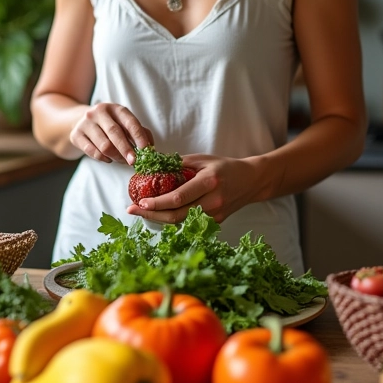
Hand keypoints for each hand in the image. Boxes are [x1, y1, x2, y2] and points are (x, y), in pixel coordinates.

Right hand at [70, 103, 153, 164]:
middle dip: (126, 149)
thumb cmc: (110, 125)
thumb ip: (140, 133)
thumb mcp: (124, 124)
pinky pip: (92, 152)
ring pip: (104, 145)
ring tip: (121, 160)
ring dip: (116, 157)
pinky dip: (103, 159)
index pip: (130, 122)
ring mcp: (86, 123)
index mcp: (116, 108)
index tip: (146, 149)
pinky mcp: (76, 134)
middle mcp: (99, 112)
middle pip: (115, 133)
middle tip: (133, 162)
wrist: (81, 122)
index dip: (139, 136)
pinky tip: (108, 158)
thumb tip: (151, 148)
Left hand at [125, 154, 257, 224]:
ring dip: (158, 217)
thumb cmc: (225, 167)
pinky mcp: (215, 222)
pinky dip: (171, 219)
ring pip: (180, 222)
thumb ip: (178, 164)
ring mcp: (214, 215)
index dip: (157, 202)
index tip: (139, 201)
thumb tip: (152, 166)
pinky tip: (158, 212)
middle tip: (132, 209)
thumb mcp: (202, 160)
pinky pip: (188, 222)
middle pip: (176, 215)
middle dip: (151, 214)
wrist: (251, 181)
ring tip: (141, 210)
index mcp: (209, 183)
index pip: (178, 198)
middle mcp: (212, 202)